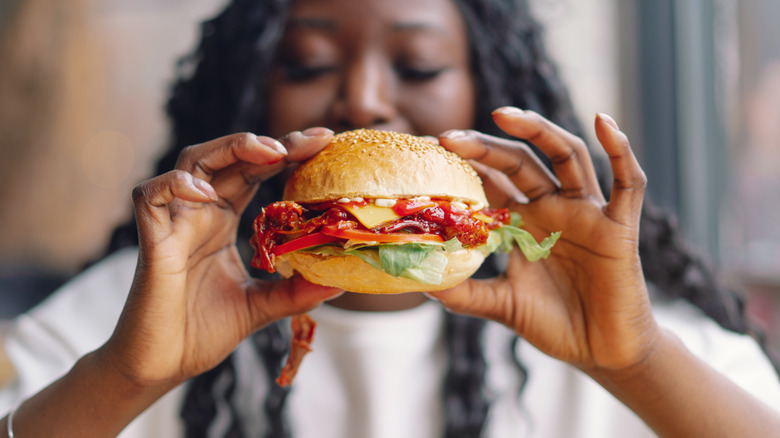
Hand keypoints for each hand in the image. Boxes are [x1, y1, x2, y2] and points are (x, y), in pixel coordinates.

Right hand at [101, 128, 342, 387]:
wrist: (161, 366)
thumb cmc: (202, 332)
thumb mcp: (262, 306)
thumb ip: (296, 291)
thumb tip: (342, 281)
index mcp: (223, 221)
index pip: (255, 172)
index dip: (286, 153)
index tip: (324, 141)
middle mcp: (200, 213)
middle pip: (230, 157)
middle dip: (270, 143)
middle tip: (310, 140)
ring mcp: (175, 222)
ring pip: (192, 162)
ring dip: (230, 148)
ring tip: (270, 152)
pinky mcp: (152, 240)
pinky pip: (151, 196)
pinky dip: (176, 185)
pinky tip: (208, 193)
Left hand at [428, 108, 659, 371]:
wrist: (602, 351)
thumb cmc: (555, 323)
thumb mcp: (502, 305)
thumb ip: (465, 294)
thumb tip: (421, 283)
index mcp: (523, 221)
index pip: (491, 180)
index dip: (464, 164)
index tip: (428, 152)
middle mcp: (553, 207)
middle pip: (520, 161)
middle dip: (486, 146)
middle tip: (449, 138)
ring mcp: (586, 212)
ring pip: (567, 155)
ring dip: (539, 131)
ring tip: (504, 116)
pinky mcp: (619, 226)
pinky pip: (628, 182)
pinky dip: (620, 150)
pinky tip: (603, 121)